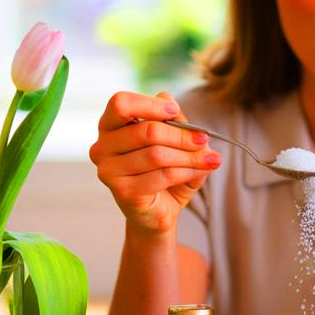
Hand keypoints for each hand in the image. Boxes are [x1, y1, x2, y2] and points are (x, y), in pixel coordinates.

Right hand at [90, 92, 220, 234]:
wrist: (159, 211)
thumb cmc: (163, 170)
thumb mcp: (173, 140)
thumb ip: (171, 120)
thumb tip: (169, 102)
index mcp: (110, 126)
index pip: (121, 104)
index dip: (150, 105)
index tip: (175, 111)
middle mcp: (102, 147)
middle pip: (147, 131)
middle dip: (182, 135)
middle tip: (204, 139)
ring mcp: (109, 171)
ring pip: (157, 154)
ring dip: (189, 156)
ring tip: (211, 158)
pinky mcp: (123, 192)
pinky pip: (161, 176)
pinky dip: (187, 171)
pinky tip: (201, 171)